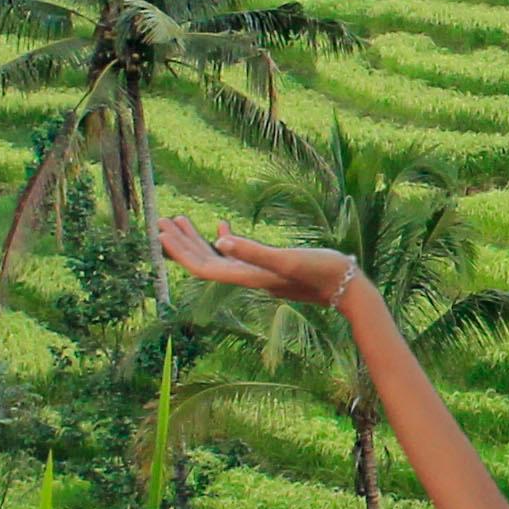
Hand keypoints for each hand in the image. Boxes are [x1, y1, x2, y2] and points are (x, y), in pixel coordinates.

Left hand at [160, 217, 360, 308]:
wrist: (349, 288)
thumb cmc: (322, 272)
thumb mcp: (288, 259)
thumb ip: (255, 252)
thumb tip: (222, 241)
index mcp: (247, 276)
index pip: (204, 266)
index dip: (180, 251)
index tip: (160, 234)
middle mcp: (247, 277)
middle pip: (205, 262)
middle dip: (181, 244)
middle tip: (159, 222)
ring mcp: (258, 273)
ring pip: (218, 257)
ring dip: (197, 241)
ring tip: (178, 221)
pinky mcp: (270, 268)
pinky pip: (239, 254)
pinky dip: (227, 241)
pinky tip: (222, 228)